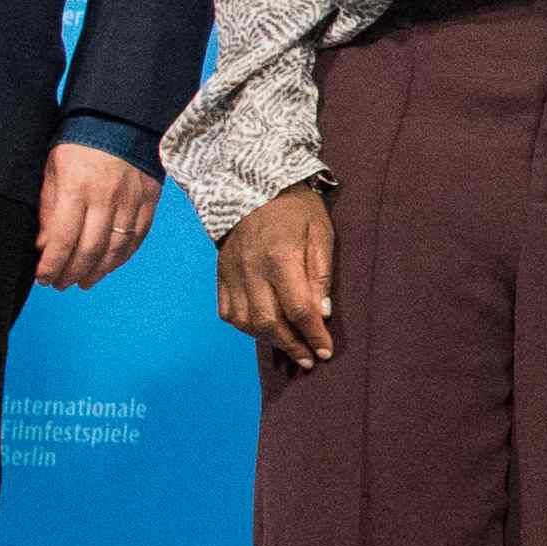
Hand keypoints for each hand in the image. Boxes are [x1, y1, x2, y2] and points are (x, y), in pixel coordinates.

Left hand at [36, 140, 160, 288]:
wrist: (121, 117)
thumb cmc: (80, 141)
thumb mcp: (53, 169)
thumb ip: (48, 208)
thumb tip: (44, 245)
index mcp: (77, 188)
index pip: (63, 239)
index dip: (52, 264)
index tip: (43, 277)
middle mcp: (106, 198)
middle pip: (90, 250)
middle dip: (72, 273)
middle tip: (60, 284)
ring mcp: (131, 201)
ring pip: (115, 249)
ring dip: (98, 271)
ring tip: (83, 281)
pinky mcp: (149, 200)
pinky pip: (137, 237)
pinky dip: (122, 257)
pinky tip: (109, 265)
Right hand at [216, 181, 337, 368]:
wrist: (251, 186)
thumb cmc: (294, 208)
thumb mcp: (321, 233)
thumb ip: (321, 275)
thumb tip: (323, 313)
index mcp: (280, 258)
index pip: (298, 308)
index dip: (313, 334)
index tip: (325, 352)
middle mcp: (251, 270)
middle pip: (269, 322)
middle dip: (291, 345)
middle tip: (308, 359)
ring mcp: (232, 274)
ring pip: (246, 322)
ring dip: (269, 340)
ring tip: (289, 346)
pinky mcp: (221, 275)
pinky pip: (228, 312)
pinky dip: (246, 327)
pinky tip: (263, 330)